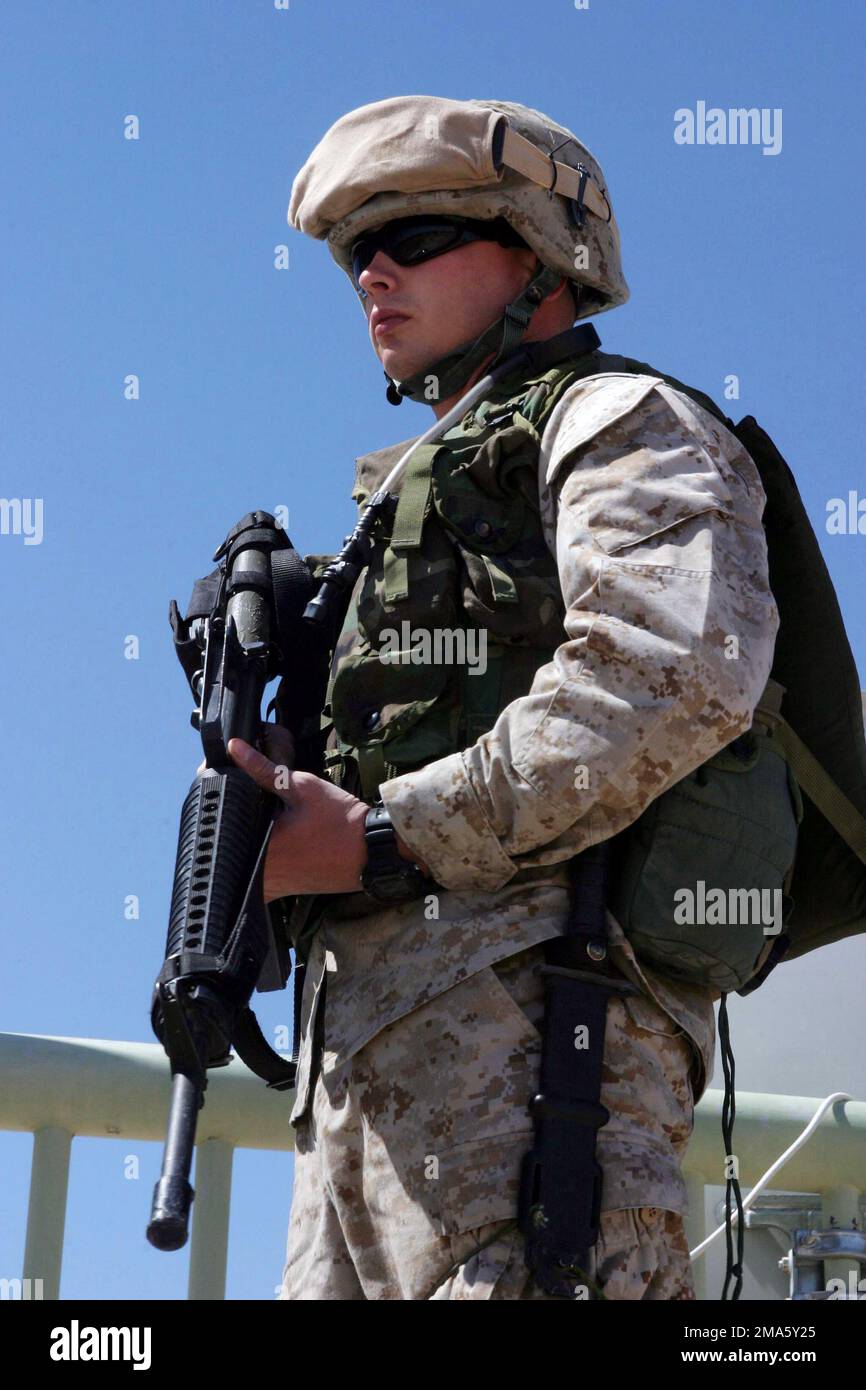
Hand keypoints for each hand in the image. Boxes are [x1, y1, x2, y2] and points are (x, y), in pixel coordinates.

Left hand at [226, 735, 369, 898]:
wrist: (370, 851)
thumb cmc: (340, 820)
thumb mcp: (302, 787)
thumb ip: (263, 769)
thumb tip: (236, 748)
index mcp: (260, 846)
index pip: (221, 820)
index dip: (219, 799)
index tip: (227, 785)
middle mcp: (258, 872)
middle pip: (224, 844)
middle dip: (229, 820)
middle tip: (244, 800)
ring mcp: (267, 886)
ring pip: (235, 863)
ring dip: (237, 842)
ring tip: (253, 820)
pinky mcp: (277, 892)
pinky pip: (251, 879)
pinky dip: (252, 860)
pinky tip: (265, 842)